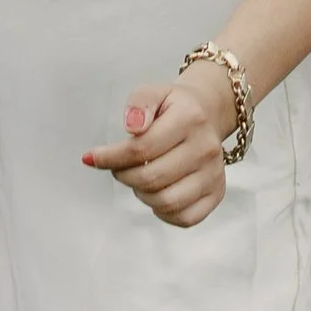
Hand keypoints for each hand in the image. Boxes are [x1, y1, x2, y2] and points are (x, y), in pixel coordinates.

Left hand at [82, 64, 231, 228]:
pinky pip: (184, 218)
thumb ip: (139, 103)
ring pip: (166, 202)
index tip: (93, 157)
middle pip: (151, 178)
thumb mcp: (153, 92)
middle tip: (118, 168)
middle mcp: (206, 147)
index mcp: (190, 118)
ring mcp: (214, 173)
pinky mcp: (217, 193)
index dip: (110, 157)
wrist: (207, 113)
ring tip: (139, 177)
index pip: (141, 148)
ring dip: (142, 194)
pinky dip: (163, 212)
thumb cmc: (173, 107)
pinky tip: (157, 193)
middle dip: (123, 176)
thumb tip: (132, 126)